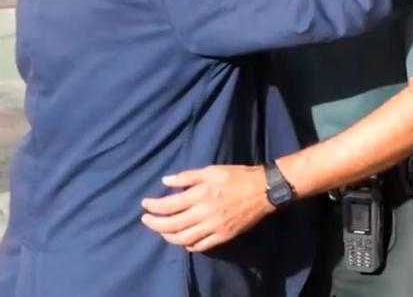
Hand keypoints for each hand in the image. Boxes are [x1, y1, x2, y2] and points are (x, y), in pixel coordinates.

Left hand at [141, 165, 274, 252]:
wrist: (264, 190)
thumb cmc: (237, 176)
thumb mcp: (212, 170)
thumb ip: (187, 176)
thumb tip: (165, 181)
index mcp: (200, 195)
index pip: (168, 205)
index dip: (153, 206)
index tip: (145, 204)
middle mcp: (204, 213)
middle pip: (171, 225)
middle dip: (154, 224)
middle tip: (147, 219)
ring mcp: (214, 227)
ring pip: (183, 239)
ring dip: (168, 237)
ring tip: (162, 231)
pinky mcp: (223, 236)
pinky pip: (200, 246)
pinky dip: (187, 245)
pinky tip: (183, 240)